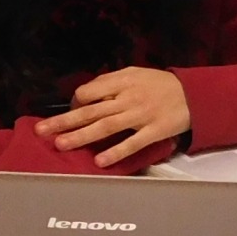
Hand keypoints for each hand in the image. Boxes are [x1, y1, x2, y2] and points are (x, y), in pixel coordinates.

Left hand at [34, 67, 191, 167]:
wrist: (194, 95)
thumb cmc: (160, 85)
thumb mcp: (135, 74)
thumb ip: (111, 82)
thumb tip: (85, 95)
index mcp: (123, 81)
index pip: (90, 91)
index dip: (75, 102)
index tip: (70, 112)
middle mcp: (129, 98)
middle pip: (91, 110)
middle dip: (64, 121)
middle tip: (42, 131)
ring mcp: (141, 115)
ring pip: (106, 127)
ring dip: (82, 136)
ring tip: (61, 144)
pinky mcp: (154, 132)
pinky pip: (132, 143)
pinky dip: (116, 151)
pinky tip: (99, 161)